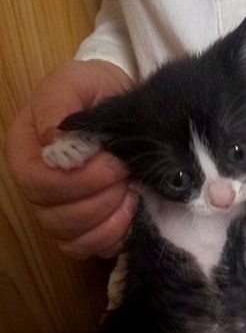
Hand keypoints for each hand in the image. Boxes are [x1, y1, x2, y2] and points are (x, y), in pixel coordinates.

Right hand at [6, 59, 137, 258]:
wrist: (123, 109)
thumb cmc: (95, 93)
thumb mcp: (76, 82)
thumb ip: (59, 102)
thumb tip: (53, 137)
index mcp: (26, 153)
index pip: (35, 183)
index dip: (77, 180)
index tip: (114, 162)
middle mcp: (37, 189)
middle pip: (55, 217)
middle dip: (100, 200)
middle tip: (127, 175)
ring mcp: (59, 213)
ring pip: (72, 239)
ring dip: (109, 220)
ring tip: (132, 191)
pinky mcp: (85, 230)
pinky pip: (92, 250)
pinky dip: (114, 237)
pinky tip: (132, 211)